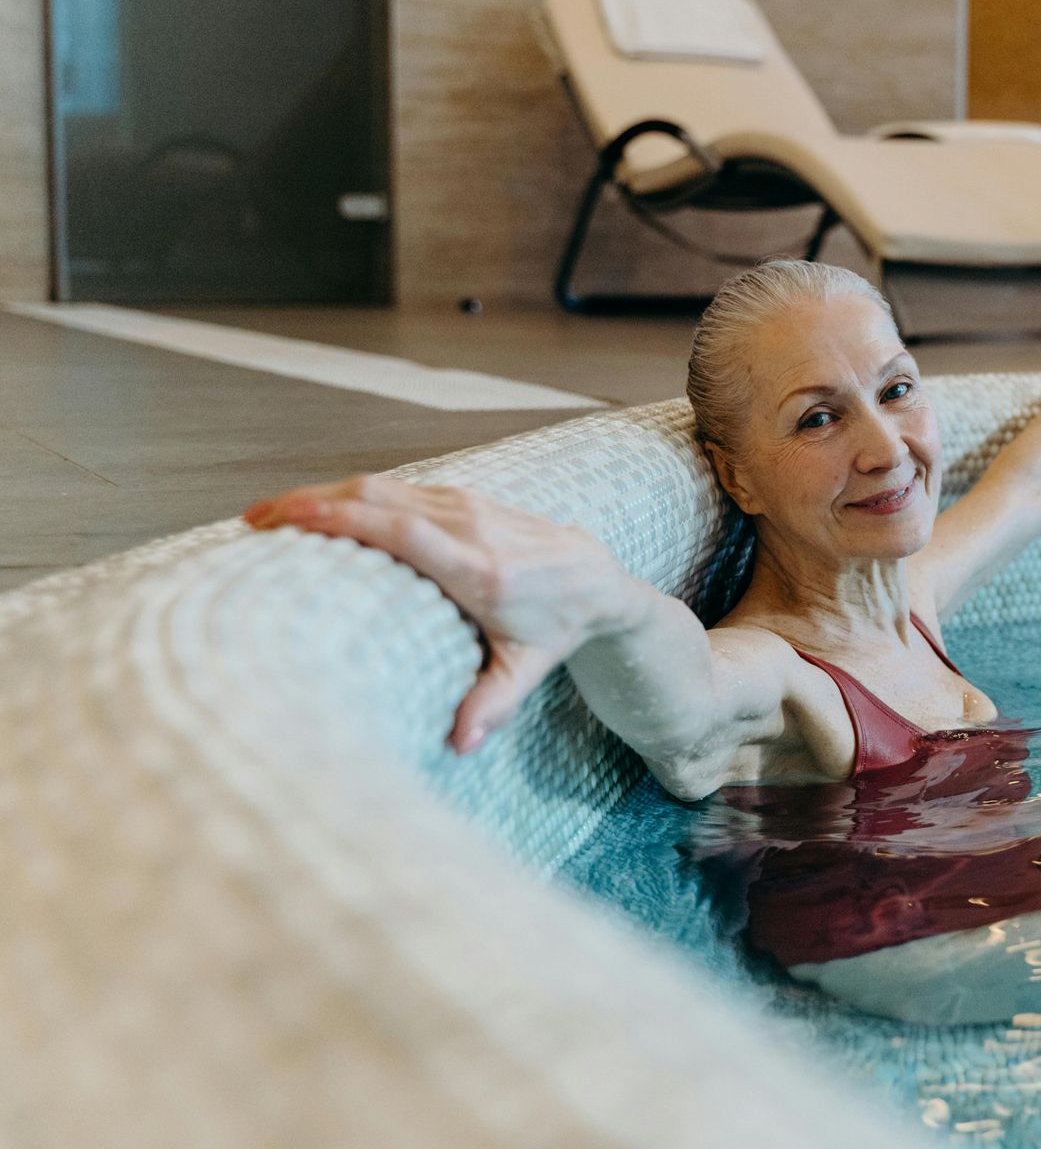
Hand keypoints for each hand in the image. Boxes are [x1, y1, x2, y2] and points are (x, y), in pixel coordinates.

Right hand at [243, 476, 637, 754]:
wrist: (598, 581)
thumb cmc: (556, 630)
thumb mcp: (527, 669)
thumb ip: (492, 704)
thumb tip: (459, 745)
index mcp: (482, 569)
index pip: (404, 532)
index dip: (344, 519)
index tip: (288, 519)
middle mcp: (472, 527)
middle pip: (379, 499)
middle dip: (310, 502)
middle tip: (250, 523)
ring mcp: (468, 505)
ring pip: (384, 487)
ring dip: (323, 494)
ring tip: (268, 516)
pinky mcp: (463, 497)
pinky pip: (398, 488)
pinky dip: (352, 494)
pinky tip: (316, 510)